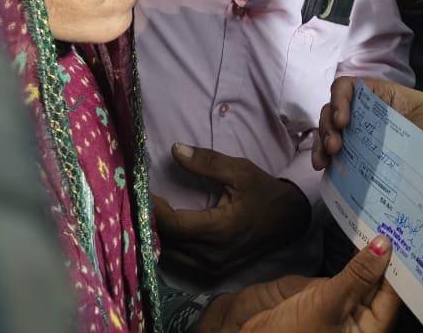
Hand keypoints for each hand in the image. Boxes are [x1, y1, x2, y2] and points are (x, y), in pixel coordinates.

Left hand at [153, 144, 311, 278]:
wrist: (288, 220)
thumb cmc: (263, 192)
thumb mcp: (239, 170)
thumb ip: (207, 162)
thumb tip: (175, 150)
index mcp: (220, 229)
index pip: (174, 225)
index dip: (153, 211)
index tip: (140, 193)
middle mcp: (213, 255)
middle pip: (167, 243)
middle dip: (148, 223)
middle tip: (135, 201)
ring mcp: (212, 268)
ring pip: (170, 256)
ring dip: (155, 236)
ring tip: (145, 214)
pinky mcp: (212, 273)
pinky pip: (179, 263)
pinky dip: (167, 247)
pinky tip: (160, 230)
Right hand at [199, 236, 398, 332]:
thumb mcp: (329, 303)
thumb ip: (358, 274)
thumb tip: (384, 246)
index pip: (392, 297)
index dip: (399, 269)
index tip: (406, 238)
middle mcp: (359, 322)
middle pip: (381, 286)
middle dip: (388, 259)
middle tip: (398, 224)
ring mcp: (343, 307)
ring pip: (364, 277)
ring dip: (371, 255)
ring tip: (383, 224)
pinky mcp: (326, 295)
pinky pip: (347, 273)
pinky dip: (354, 257)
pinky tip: (360, 237)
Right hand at [314, 76, 422, 185]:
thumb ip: (406, 132)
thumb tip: (381, 146)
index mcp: (384, 96)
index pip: (350, 87)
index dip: (340, 100)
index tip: (344, 121)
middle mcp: (370, 112)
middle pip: (335, 109)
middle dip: (328, 126)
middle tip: (335, 148)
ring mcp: (366, 134)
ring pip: (333, 131)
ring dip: (323, 143)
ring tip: (324, 162)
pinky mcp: (366, 155)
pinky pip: (342, 153)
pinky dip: (329, 159)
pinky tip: (325, 170)